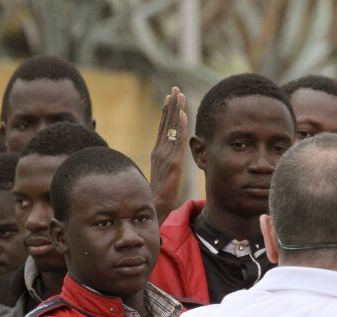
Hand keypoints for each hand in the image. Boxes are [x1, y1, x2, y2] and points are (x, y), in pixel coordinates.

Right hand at [150, 87, 186, 223]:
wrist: (154, 207)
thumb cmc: (157, 195)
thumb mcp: (162, 175)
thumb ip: (165, 165)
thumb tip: (169, 162)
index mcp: (157, 153)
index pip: (163, 128)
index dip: (166, 113)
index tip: (169, 98)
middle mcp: (160, 151)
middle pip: (166, 124)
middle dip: (170, 105)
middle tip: (175, 89)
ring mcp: (166, 155)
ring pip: (172, 128)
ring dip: (176, 110)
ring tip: (179, 94)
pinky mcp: (173, 162)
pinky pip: (177, 141)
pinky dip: (180, 126)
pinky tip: (182, 114)